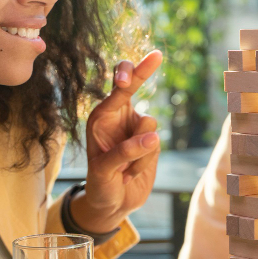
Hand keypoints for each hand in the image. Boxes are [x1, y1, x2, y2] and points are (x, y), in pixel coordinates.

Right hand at [74, 51, 162, 232]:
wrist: (115, 203)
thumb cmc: (131, 167)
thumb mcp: (146, 145)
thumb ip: (145, 129)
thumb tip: (147, 118)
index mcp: (116, 111)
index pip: (127, 83)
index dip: (140, 68)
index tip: (158, 55)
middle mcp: (105, 120)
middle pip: (121, 89)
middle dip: (130, 77)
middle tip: (129, 80)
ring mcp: (99, 140)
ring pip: (144, 126)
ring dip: (152, 151)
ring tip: (135, 168)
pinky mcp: (100, 164)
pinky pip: (124, 152)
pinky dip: (136, 150)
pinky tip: (144, 151)